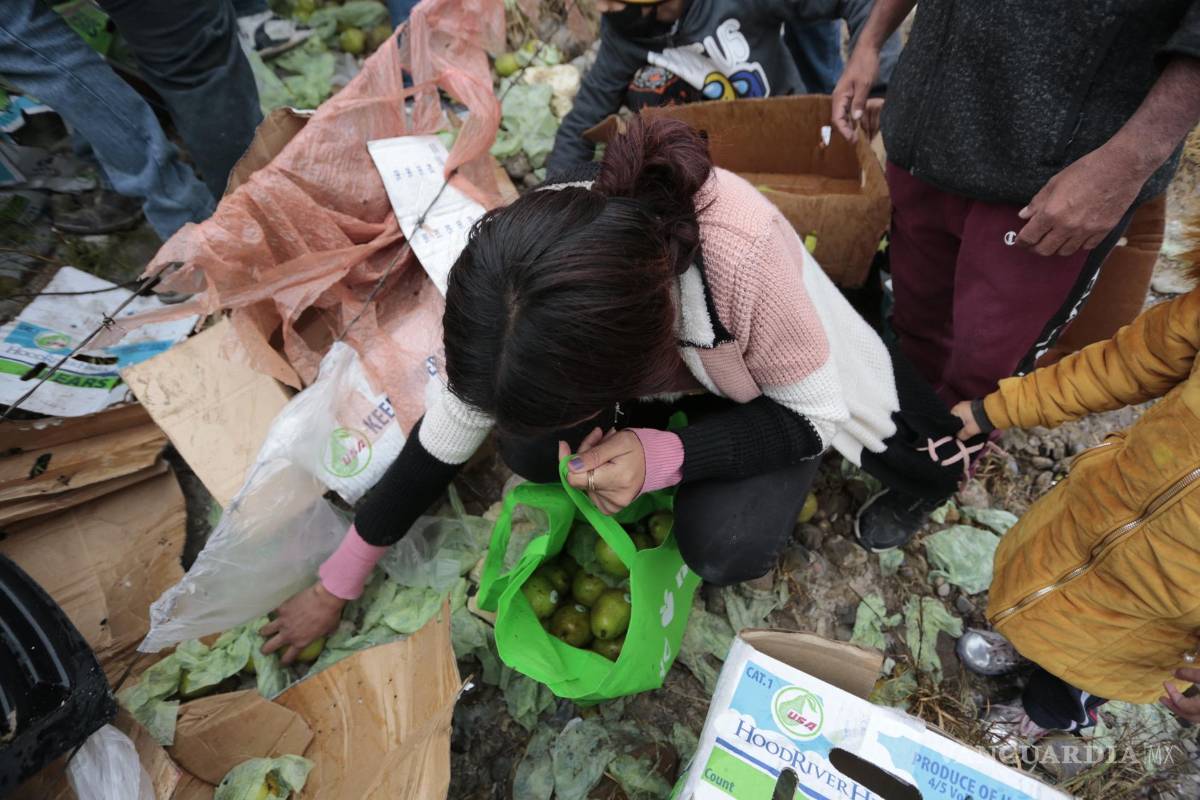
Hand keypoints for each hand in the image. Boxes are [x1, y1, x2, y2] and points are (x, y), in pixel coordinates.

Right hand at [259, 582, 345, 664]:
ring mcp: (283, 622)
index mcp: (300, 642)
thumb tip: (324, 633)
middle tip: (264, 650)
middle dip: (265, 650)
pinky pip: (274, 613)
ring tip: (263, 632)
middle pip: (269, 647)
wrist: (325, 599)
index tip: (281, 662)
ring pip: (265, 631)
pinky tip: (276, 612)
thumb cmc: (330, 616)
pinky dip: (275, 613)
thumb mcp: (329, 631)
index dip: (284, 662)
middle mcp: (288, 635)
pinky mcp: (282, 609)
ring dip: (264, 632)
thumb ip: (322, 635)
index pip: (288, 657)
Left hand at [561, 428, 645, 514]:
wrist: (657, 460)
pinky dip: (594, 477)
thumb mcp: (618, 442)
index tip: (566, 445)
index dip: (567, 461)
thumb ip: (593, 454)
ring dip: (589, 465)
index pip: (575, 479)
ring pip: (584, 484)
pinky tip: (605, 466)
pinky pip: (591, 492)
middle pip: (580, 478)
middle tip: (599, 438)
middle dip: (584, 457)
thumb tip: (570, 466)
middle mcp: (612, 498)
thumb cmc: (639, 447)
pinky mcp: (610, 509)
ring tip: (606, 450)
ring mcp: (612, 506)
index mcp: (614, 480)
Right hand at [831, 47, 880, 142]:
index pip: (837, 119)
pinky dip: (851, 120)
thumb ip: (859, 102)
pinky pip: (846, 111)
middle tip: (856, 143)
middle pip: (838, 120)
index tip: (853, 140)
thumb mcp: (864, 84)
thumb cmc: (865, 65)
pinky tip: (858, 125)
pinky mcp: (849, 95)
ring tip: (857, 137)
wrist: (866, 51)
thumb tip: (855, 119)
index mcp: (839, 96)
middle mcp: (838, 98)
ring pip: (842, 117)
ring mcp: (843, 97)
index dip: (844, 131)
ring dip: (848, 127)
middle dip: (845, 132)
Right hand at [951, 401, 980, 440]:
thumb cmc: (977, 421)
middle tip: (960, 433)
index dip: (951, 426)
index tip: (953, 433)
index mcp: (956, 409)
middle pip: (957, 417)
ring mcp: (969, 404)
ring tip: (967, 430)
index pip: (949, 419)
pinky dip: (970, 420)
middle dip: (959, 424)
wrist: (993, 413)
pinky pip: (970, 414)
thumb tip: (957, 439)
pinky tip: (972, 425)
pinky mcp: (976, 406)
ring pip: (964, 416)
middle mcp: (961, 405)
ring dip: (966, 422)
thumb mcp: (968, 431)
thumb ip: (961, 435)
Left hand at [1016, 143, 1142, 256]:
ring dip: (1057, 247)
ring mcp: (1086, 231)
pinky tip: (1076, 236)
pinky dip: (1078, 244)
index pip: (1029, 237)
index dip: (1021, 242)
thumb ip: (1037, 202)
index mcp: (1052, 213)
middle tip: (1035, 243)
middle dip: (1036, 248)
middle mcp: (1067, 226)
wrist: (1121, 167)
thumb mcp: (1055, 182)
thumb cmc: (1086, 170)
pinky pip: (1086, 247)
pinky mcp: (1103, 231)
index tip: (1020, 241)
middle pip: (1045, 250)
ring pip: (1065, 251)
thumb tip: (1023, 215)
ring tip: (1055, 239)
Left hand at [1161, 668, 1199, 722]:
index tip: (1165, 683)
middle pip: (1188, 716)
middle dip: (1174, 707)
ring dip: (1182, 710)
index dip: (1172, 694)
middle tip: (1162, 698)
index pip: (1183, 705)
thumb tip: (1172, 672)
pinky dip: (1191, 711)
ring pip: (1195, 718)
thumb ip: (1190, 674)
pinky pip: (1199, 715)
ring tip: (1171, 701)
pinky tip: (1187, 702)